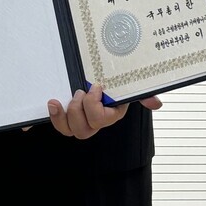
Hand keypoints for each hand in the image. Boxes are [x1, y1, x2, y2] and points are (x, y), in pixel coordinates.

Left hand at [46, 85, 162, 138]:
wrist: (96, 74)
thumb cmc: (114, 81)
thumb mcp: (127, 85)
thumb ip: (142, 94)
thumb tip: (156, 104)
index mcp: (109, 113)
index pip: (102, 120)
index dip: (94, 106)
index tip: (95, 86)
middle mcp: (93, 120)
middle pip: (83, 130)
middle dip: (78, 112)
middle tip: (78, 92)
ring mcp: (78, 119)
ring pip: (69, 130)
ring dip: (62, 117)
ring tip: (58, 101)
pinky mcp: (65, 115)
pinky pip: (58, 124)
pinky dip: (53, 118)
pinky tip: (50, 106)